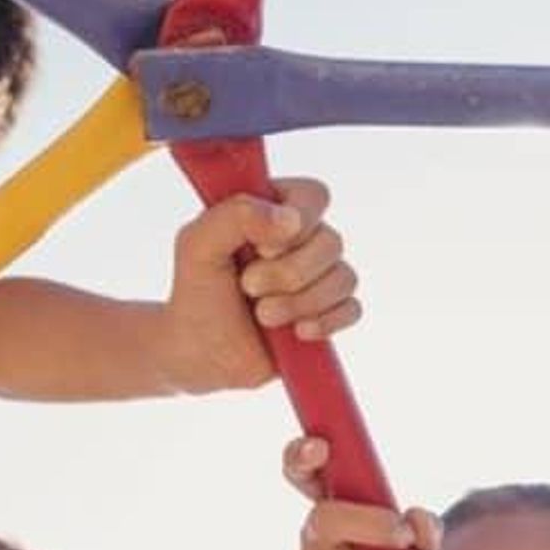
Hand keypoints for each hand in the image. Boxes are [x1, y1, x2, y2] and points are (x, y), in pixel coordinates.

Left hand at [154, 181, 360, 392]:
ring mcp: (318, 277)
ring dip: (301, 302)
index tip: (260, 248)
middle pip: (331, 242)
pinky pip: (352, 309)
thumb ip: (235, 215)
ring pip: (344, 277)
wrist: (201, 354)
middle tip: (249, 288)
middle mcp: (301, 240)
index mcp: (272, 210)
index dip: (297, 221)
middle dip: (289, 273)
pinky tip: (297, 332)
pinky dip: (327, 322)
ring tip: (264, 316)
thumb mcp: (197, 245)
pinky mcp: (328, 313)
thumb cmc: (196, 294)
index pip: (313, 195)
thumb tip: (290, 220)